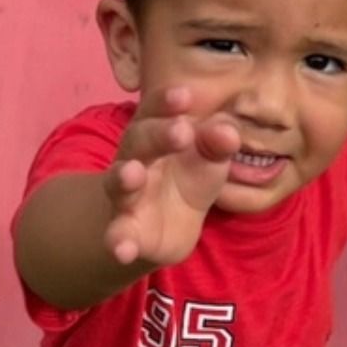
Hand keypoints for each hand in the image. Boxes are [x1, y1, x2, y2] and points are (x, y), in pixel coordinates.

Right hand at [103, 87, 240, 265]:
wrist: (168, 227)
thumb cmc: (188, 177)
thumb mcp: (211, 158)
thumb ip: (219, 143)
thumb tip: (228, 132)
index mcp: (155, 133)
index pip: (156, 110)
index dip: (166, 101)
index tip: (185, 95)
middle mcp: (135, 158)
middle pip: (138, 141)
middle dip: (157, 134)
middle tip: (182, 132)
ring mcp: (127, 196)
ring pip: (119, 183)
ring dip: (123, 177)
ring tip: (132, 175)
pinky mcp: (126, 231)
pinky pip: (118, 235)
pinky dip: (117, 243)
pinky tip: (122, 250)